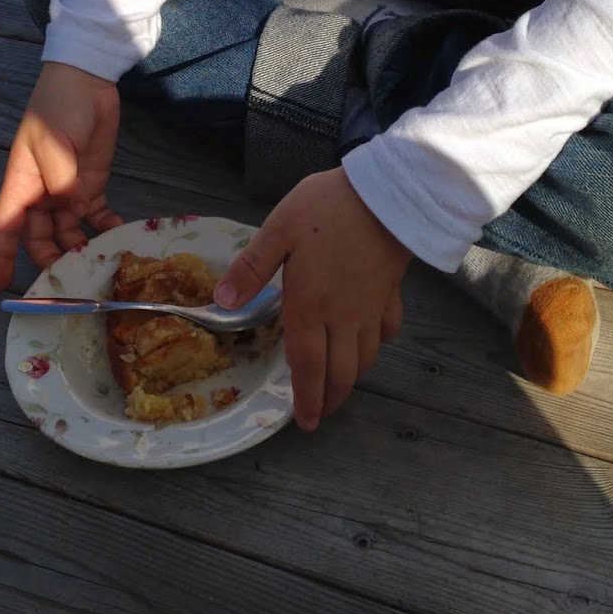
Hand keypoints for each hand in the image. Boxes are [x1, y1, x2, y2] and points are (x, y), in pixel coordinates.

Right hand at [0, 61, 124, 290]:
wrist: (87, 80)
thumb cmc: (59, 108)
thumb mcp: (54, 143)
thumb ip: (62, 180)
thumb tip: (73, 208)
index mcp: (21, 182)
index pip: (5, 226)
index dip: (1, 256)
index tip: (0, 284)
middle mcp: (41, 192)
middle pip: (39, 236)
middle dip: (51, 260)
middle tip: (71, 282)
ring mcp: (67, 189)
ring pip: (69, 232)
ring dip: (81, 248)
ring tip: (100, 263)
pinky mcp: (92, 183)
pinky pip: (96, 216)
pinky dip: (106, 228)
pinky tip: (120, 236)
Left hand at [216, 167, 409, 429]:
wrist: (386, 192)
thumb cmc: (327, 209)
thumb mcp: (278, 230)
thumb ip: (251, 269)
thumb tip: (222, 303)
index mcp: (310, 305)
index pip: (306, 365)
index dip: (306, 397)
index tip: (305, 421)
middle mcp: (343, 317)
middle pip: (340, 372)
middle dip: (331, 399)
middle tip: (321, 414)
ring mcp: (370, 307)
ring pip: (365, 357)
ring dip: (352, 377)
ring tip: (339, 384)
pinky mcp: (390, 292)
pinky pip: (386, 331)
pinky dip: (377, 345)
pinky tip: (369, 342)